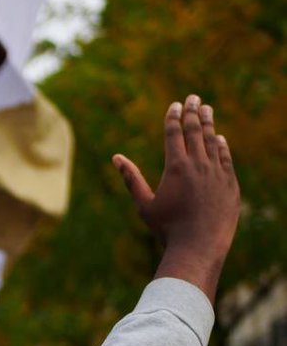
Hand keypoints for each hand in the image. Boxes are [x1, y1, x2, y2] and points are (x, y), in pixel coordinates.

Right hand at [113, 95, 239, 302]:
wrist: (199, 247)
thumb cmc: (167, 229)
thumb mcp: (144, 205)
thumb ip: (131, 179)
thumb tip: (116, 157)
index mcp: (176, 167)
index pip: (174, 133)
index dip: (173, 117)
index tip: (175, 104)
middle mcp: (198, 164)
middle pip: (195, 131)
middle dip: (193, 112)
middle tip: (193, 98)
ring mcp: (217, 173)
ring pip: (213, 141)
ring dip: (208, 124)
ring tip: (207, 110)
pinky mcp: (230, 184)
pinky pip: (226, 159)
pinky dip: (221, 147)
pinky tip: (219, 139)